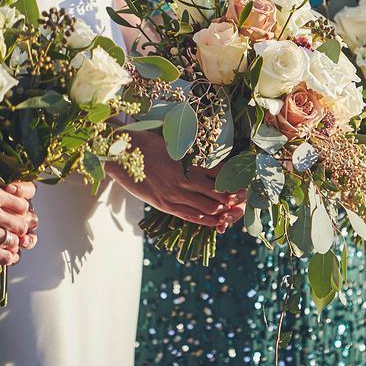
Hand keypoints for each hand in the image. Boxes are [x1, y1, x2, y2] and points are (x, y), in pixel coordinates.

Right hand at [0, 182, 37, 265]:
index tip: (15, 221)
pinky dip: (8, 259)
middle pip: (22, 224)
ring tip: (6, 248)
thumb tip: (10, 212)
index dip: (20, 215)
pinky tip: (5, 259)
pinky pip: (5, 257)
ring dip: (11, 246)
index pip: (23, 205)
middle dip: (18, 232)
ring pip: (14, 241)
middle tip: (12, 237)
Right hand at [108, 130, 244, 229]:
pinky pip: (191, 216)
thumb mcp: (176, 144)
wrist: (122, 153)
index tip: (243, 182)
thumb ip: (194, 155)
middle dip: (235, 197)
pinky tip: (217, 221)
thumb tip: (212, 161)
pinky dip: (208, 220)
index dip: (236, 180)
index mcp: (191, 162)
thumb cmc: (148, 144)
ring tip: (232, 210)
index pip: (223, 174)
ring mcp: (175, 194)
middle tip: (242, 199)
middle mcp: (186, 179)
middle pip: (221, 192)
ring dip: (224, 210)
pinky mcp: (165, 204)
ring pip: (209, 206)